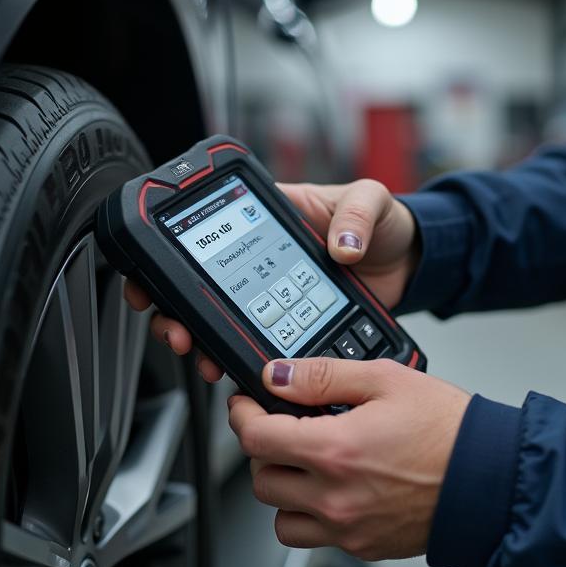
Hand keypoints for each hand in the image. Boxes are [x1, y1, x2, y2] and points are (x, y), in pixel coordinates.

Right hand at [123, 179, 419, 380]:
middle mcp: (265, 257)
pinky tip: (234, 367)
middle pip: (204, 281)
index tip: (155, 273)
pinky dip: (241, 356)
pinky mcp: (294, 323)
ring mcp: (276, 293)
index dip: (174, 250)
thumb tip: (341, 245)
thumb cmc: (386, 222)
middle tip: (176, 327)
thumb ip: (356, 215)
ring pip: (224, 316)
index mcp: (273, 217)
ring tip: (201, 354)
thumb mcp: (372, 199)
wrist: (410, 263)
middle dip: (177, 307)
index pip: (212, 228)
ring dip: (202, 338)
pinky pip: (258, 341)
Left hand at [228, 357, 470, 559]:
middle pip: (262, 479)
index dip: (242, 415)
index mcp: (334, 450)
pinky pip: (315, 538)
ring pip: (281, 518)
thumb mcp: (386, 379)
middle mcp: (334, 497)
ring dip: (285, 489)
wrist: (491, 479)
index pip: (256, 438)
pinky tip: (336, 488)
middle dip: (265, 449)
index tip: (247, 404)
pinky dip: (313, 515)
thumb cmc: (449, 430)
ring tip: (309, 464)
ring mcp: (347, 528)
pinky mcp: (363, 547)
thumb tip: (278, 376)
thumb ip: (323, 376)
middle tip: (284, 428)